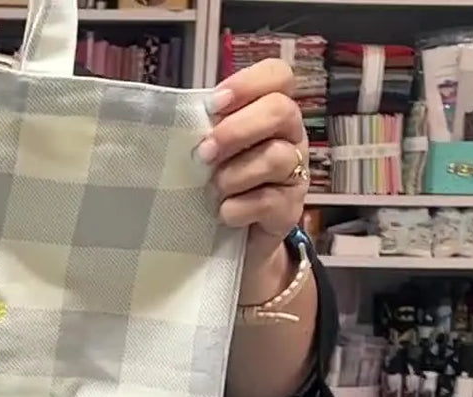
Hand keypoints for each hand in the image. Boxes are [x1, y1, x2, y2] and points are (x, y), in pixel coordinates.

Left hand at [197, 59, 307, 296]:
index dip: (249, 83)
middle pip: (282, 111)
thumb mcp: (210, 153)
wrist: (231, 244)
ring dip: (234, 174)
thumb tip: (178, 114)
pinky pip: (269, 200)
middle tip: (204, 153)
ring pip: (276, 157)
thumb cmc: (215, 187)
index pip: (278, 76)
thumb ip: (205, 129)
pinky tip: (223, 214)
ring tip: (212, 190)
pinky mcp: (290, 211)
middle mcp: (289, 138)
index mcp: (269, 115)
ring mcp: (295, 174)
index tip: (214, 104)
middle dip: (237, 130)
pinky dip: (239, 208)